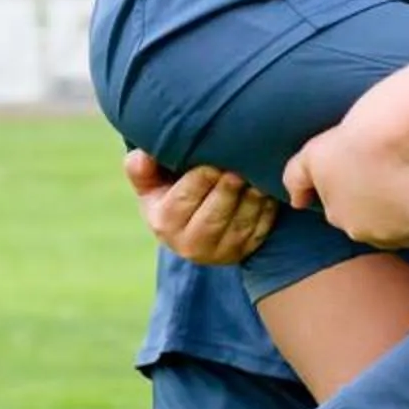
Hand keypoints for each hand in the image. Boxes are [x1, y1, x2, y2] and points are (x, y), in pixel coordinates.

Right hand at [124, 149, 276, 266]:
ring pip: (241, 223)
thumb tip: (142, 156)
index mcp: (164, 224)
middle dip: (229, 187)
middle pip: (215, 214)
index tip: (214, 159)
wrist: (190, 226)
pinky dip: (266, 208)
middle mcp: (191, 245)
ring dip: (252, 196)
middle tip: (239, 164)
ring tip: (256, 172)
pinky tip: (267, 187)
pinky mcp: (244, 251)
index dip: (202, 177)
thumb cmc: (168, 193)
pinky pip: (260, 230)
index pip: (185, 199)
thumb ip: (140, 168)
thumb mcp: (149, 182)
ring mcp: (221, 252)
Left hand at [282, 118, 408, 249]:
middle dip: (391, 218)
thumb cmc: (352, 137)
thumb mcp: (313, 154)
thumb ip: (297, 178)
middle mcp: (368, 231)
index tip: (376, 185)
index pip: (351, 215)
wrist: (392, 131)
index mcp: (340, 216)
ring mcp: (402, 231)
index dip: (364, 200)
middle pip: (382, 228)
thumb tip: (298, 205)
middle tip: (405, 194)